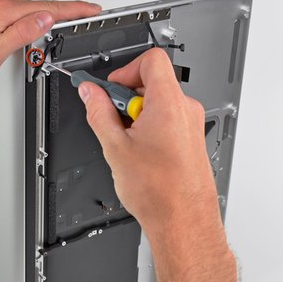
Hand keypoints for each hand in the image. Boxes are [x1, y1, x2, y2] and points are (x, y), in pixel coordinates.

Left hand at [0, 0, 101, 86]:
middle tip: (44, 44)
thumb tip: (47, 18)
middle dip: (43, 24)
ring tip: (3, 49)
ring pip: (12, 9)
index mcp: (3, 10)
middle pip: (31, 9)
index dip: (74, 10)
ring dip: (18, 25)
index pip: (49, 9)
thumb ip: (23, 33)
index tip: (91, 9)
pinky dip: (2, 19)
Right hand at [78, 48, 222, 248]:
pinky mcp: (192, 139)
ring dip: (137, 116)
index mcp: (168, 104)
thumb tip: (90, 93)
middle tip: (111, 119)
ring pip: (159, 104)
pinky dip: (150, 128)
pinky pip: (168, 120)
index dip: (126, 70)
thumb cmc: (160, 192)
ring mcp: (191, 125)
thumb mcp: (115, 147)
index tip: (109, 89)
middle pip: (153, 83)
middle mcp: (185, 110)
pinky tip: (139, 152)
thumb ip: (99, 113)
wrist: (184, 221)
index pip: (151, 60)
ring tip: (125, 143)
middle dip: (126, 98)